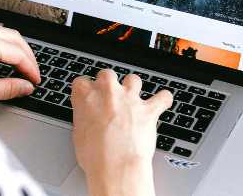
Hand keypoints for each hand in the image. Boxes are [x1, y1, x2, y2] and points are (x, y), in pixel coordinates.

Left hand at [0, 21, 40, 108]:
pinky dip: (0, 45)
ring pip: (2, 34)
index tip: (35, 81)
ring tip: (19, 67)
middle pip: (14, 38)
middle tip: (32, 74)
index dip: (31, 69)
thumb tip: (24, 87)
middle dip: (27, 56)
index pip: (18, 53)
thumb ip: (6, 88)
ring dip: (14, 48)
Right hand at [71, 70, 171, 195]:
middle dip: (109, 83)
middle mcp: (108, 92)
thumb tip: (88, 120)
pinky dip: (163, 99)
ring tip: (133, 98)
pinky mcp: (148, 110)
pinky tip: (162, 101)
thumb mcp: (78, 135)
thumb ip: (84, 119)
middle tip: (108, 97)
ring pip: (133, 79)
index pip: (81, 82)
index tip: (88, 96)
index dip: (86, 90)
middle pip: (107, 75)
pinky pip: (162, 97)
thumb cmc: (95, 156)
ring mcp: (129, 99)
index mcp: (85, 96)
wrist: (115, 167)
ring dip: (133, 87)